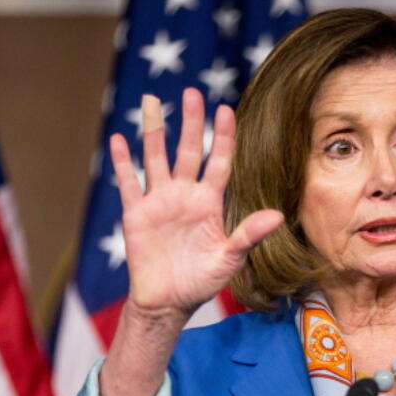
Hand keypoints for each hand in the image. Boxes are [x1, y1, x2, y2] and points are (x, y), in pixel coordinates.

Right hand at [110, 88, 283, 321]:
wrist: (168, 301)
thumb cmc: (202, 281)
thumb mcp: (230, 259)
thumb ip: (248, 235)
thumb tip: (276, 216)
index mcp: (210, 203)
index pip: (219, 162)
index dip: (223, 137)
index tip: (226, 110)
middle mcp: (185, 195)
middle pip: (189, 151)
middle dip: (191, 123)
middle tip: (192, 93)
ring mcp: (160, 201)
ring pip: (156, 158)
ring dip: (154, 131)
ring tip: (152, 101)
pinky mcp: (137, 214)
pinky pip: (129, 183)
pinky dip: (123, 162)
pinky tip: (119, 140)